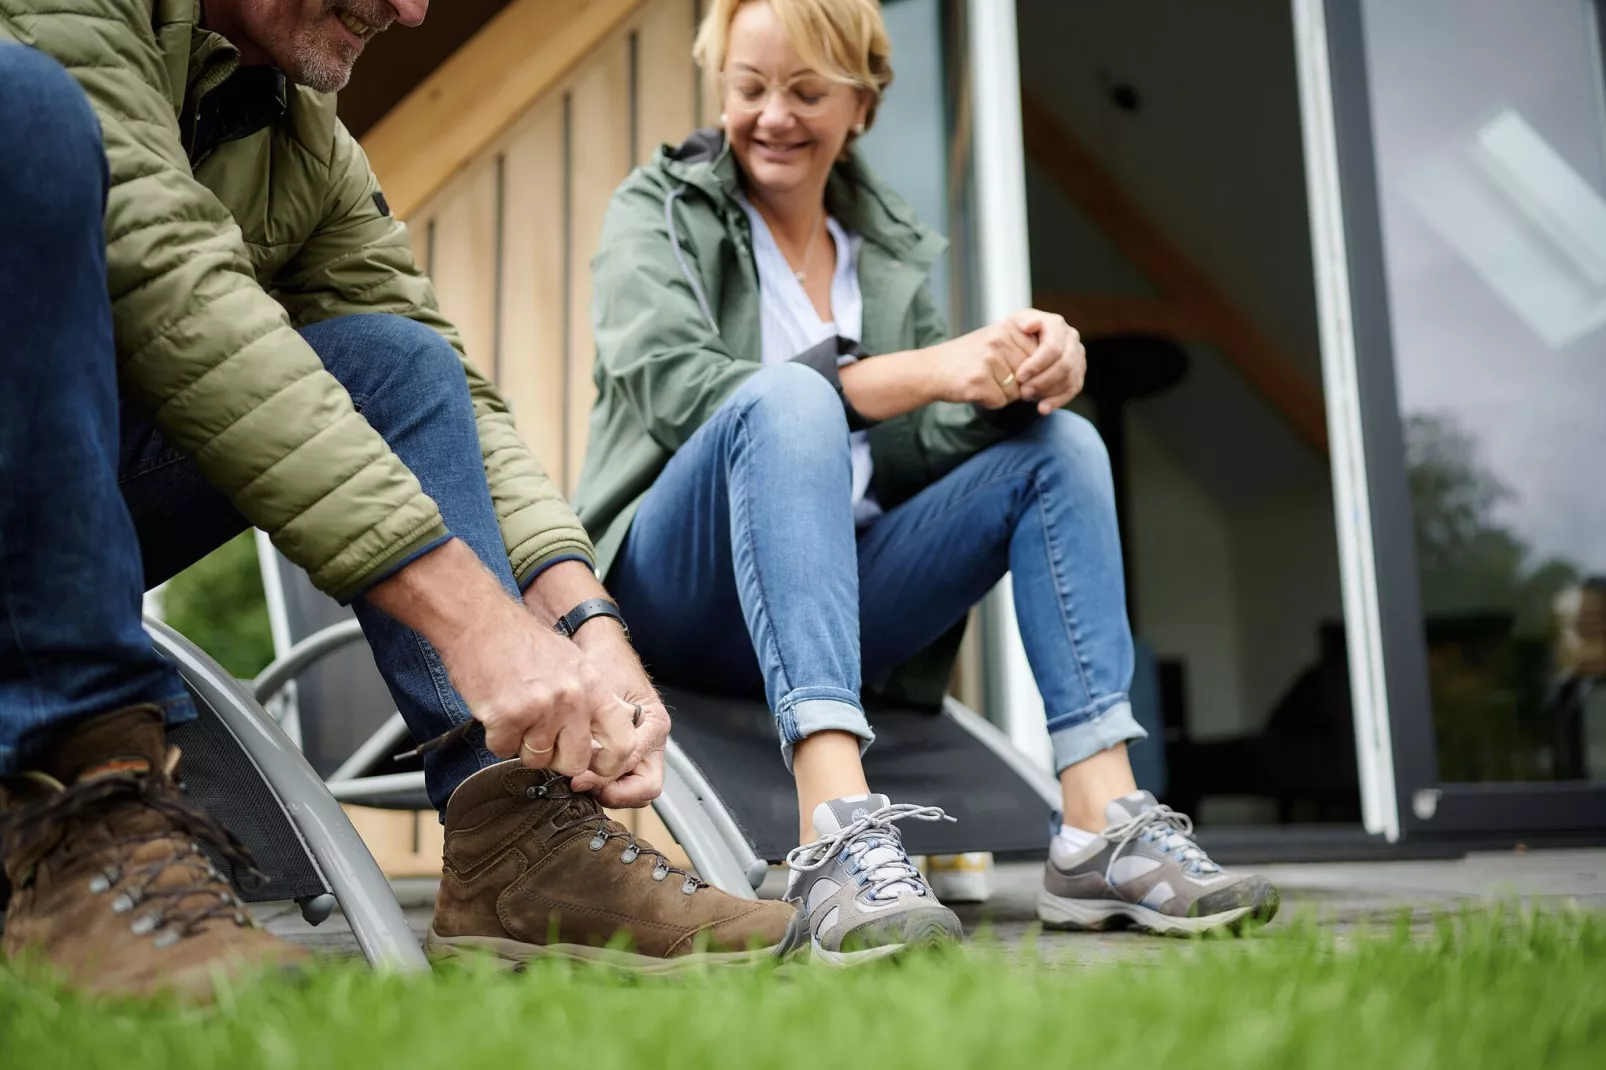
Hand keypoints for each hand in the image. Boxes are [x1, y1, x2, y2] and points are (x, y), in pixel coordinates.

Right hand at [366, 541, 634, 778]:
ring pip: (536, 760)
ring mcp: (541, 708)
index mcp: (593, 686)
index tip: (593, 767)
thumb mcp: (573, 663)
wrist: (479, 620)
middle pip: (575, 763)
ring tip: (514, 712)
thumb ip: (590, 700)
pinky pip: (503, 750)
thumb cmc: (520, 641)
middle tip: (539, 737)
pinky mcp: (508, 716)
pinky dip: (496, 737)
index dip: (608, 764)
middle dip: (555, 759)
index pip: (623, 743)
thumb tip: (599, 739)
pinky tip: (495, 710)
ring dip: (521, 744)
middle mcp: (573, 699)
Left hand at [566, 621, 670, 807]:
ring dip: (607, 789)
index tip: (580, 778)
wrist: (594, 641)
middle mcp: (652, 740)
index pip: (640, 772)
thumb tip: (587, 770)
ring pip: (633, 787)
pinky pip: (619, 776)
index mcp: (655, 726)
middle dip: (615, 793)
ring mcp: (639, 746)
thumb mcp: (602, 695)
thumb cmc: (602, 660)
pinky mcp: (622, 747)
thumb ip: (599, 732)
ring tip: (579, 778)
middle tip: (583, 785)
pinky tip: (579, 770)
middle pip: (645, 788)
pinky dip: (601, 779)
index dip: (608, 780)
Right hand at [927, 318, 1037, 408]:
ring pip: (1018, 392)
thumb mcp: (1000, 339)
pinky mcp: (978, 380)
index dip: (1033, 371)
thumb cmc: (970, 358)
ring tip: (983, 380)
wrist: (932, 369)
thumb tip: (1058, 371)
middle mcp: (1000, 340)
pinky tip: (976, 389)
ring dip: (1004, 393)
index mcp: (1010, 326)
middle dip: (1019, 383)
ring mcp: (989, 359)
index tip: (1013, 368)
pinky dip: (990, 402)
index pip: (1044, 357)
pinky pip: (1002, 402)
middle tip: (994, 374)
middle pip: (1033, 376)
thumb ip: (1029, 346)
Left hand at [1007, 309, 1084, 414]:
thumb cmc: (1014, 334)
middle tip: (1023, 393)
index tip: (1019, 377)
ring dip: (1048, 392)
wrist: (1019, 344)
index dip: (1036, 364)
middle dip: (1042, 381)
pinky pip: (1073, 389)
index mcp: (1056, 324)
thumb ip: (1021, 321)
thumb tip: (1030, 325)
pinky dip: (1058, 401)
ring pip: (1070, 378)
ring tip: (1027, 399)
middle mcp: (1071, 337)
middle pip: (1064, 365)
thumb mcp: (1013, 323)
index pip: (1053, 348)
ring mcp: (1077, 355)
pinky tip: (1042, 409)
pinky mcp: (1078, 372)